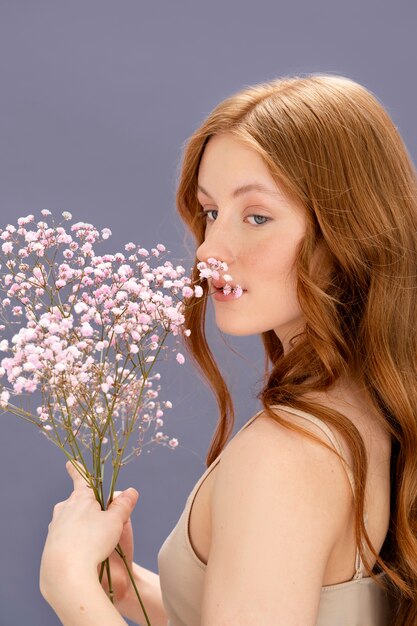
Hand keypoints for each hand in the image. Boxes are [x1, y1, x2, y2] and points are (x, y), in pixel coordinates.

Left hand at [40, 461, 138, 600]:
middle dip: (88, 507)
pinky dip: (75, 544)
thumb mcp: (116, 521)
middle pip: (78, 503)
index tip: (70, 462)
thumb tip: (131, 491)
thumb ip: (124, 505)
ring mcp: (55, 528)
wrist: (65, 573)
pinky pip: (66, 540)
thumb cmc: (93, 542)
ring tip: (95, 543)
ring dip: (81, 527)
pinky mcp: (50, 546)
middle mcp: (64, 509)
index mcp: (80, 498)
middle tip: (102, 519)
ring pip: (71, 522)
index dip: (77, 470)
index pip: (80, 478)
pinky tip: (84, 556)